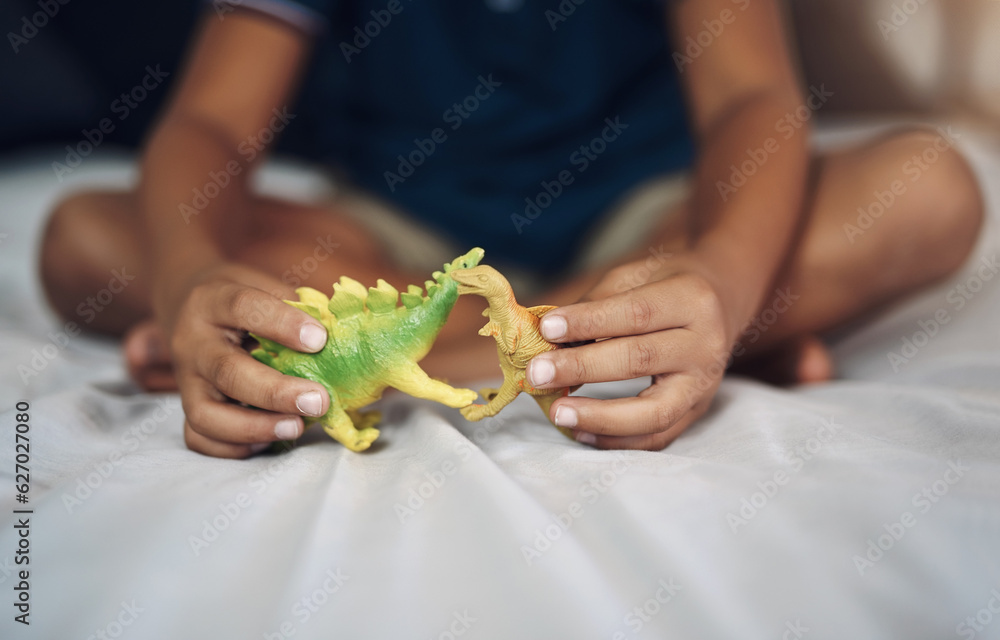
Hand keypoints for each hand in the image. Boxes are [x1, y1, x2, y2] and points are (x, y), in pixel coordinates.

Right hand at [160, 263, 331, 457]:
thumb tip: (346, 338)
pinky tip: (270, 438)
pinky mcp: (187, 408)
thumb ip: (298, 309)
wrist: (191, 307)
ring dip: (255, 427)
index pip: (243, 307)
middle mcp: (192, 342)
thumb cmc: (243, 301)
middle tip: (318, 401)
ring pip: (206, 415)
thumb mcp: (264, 287)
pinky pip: (200, 438)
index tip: (320, 340)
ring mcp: (186, 380)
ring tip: (296, 426)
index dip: (282, 324)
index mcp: (213, 301)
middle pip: (226, 371)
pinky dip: (235, 446)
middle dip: (275, 392)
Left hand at [525, 255, 736, 449]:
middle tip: (538, 372)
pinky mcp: (695, 413)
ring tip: (557, 412)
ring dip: (599, 416)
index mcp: (692, 299)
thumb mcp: (636, 276)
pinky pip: (656, 437)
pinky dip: (616, 440)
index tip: (547, 329)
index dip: (589, 323)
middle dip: (583, 368)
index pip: (635, 314)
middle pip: (640, 360)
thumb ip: (596, 304)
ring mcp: (704, 385)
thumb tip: (547, 337)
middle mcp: (706, 344)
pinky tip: (580, 431)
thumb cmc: (667, 285)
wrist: (722, 304)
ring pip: (653, 411)